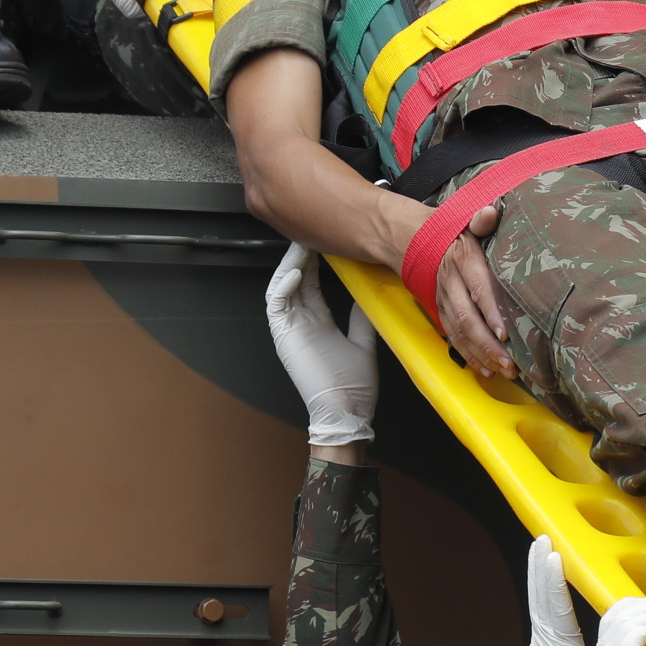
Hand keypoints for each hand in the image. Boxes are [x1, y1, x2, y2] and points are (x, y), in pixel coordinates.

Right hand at [263, 243, 377, 446]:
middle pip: (297, 278)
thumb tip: (369, 294)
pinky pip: (276, 303)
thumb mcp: (363, 342)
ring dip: (291, 263)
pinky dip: (284, 285)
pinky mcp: (283, 336)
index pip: (313, 281)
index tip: (328, 240)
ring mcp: (291, 328)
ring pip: (283, 285)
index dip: (317, 260)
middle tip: (313, 232)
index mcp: (318, 321)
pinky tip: (298, 271)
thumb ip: (361, 317)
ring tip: (302, 244)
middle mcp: (302, 321)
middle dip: (303, 253)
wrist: (347, 412)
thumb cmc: (354, 387)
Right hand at [428, 201, 515, 379]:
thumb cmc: (452, 231)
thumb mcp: (465, 220)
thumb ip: (480, 219)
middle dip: (488, 344)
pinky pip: (453, 338)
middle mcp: (450, 283)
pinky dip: (469, 356)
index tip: (505, 331)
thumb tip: (489, 212)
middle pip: (467, 317)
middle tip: (510, 362)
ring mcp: (443, 300)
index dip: (490, 311)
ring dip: (481, 355)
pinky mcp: (440, 312)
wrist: (412, 239)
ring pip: (460, 333)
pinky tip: (485, 369)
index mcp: (461, 259)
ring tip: (504, 371)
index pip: (477, 287)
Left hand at [509, 536, 611, 645]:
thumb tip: (642, 640)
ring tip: (539, 545)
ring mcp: (541, 639)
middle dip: (541, 565)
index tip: (554, 556)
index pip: (557, 608)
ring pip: (538, 598)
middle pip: (542, 595)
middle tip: (544, 537)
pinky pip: (540, 607)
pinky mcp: (542, 642)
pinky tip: (542, 574)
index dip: (555, 581)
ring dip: (538, 571)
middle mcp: (546, 638)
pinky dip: (541, 586)